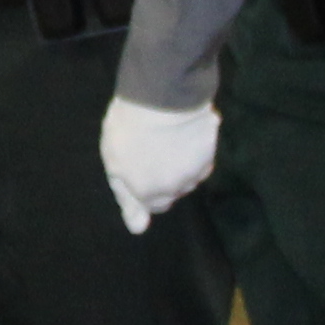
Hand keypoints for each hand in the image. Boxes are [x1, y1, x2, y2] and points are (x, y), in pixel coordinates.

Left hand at [97, 92, 216, 233]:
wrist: (161, 96)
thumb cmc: (128, 127)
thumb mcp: (114, 163)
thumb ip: (126, 197)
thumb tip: (139, 229)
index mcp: (149, 193)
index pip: (153, 206)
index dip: (145, 187)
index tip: (140, 167)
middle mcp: (176, 188)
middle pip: (172, 193)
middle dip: (164, 179)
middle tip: (153, 151)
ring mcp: (195, 171)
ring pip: (188, 178)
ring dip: (181, 166)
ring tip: (168, 140)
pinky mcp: (211, 152)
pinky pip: (202, 161)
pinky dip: (195, 152)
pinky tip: (184, 135)